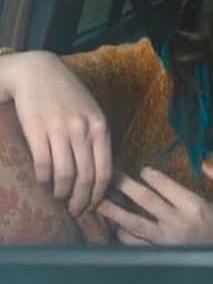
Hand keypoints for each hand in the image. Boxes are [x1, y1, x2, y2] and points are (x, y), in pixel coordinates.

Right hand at [0, 51, 110, 215]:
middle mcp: (83, 130)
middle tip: (75, 211)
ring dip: (62, 193)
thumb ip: (97, 138)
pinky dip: (44, 181)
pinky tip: (44, 184)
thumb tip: (101, 173)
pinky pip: (43, 165)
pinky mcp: (37, 131)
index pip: (105, 171)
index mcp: (101, 128)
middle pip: (86, 177)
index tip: (93, 206)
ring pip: (65, 175)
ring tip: (59, 198)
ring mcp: (60, 130)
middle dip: (81, 200)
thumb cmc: (68, 95)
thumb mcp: (92, 113)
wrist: (39, 73)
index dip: (98, 194)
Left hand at [96, 164, 212, 245]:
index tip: (143, 170)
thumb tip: (206, 164)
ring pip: (134, 223)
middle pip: (146, 201)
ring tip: (99, 201)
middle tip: (111, 174)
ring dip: (115, 211)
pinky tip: (114, 227)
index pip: (167, 186)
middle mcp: (178, 223)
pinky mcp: (161, 254)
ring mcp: (166, 241)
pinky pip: (135, 245)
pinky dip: (122, 236)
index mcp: (197, 208)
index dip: (152, 175)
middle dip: (126, 186)